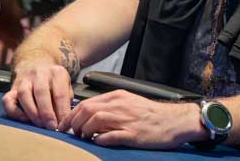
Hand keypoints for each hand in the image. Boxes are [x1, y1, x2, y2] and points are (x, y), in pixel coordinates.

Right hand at [2, 61, 72, 130]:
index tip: (62, 126)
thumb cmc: (55, 82)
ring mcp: (24, 79)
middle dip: (46, 113)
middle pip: (41, 93)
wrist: (38, 64)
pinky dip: (14, 112)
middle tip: (51, 127)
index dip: (61, 112)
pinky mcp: (12, 87)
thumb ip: (65, 102)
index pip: (60, 94)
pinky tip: (24, 119)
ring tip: (40, 125)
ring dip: (32, 113)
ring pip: (24, 94)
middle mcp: (39, 73)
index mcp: (57, 73)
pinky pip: (7, 99)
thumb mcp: (66, 86)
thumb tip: (64, 121)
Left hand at [56, 90, 205, 148]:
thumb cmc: (152, 115)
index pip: (87, 103)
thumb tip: (91, 115)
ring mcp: (126, 120)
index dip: (72, 114)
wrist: (174, 121)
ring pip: (94, 121)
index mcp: (118, 96)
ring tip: (83, 138)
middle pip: (87, 110)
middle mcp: (120, 106)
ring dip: (84, 131)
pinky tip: (98, 143)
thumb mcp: (130, 102)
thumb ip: (112, 106)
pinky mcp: (132, 134)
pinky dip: (99, 140)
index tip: (65, 124)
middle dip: (73, 123)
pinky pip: (109, 137)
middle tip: (71, 133)